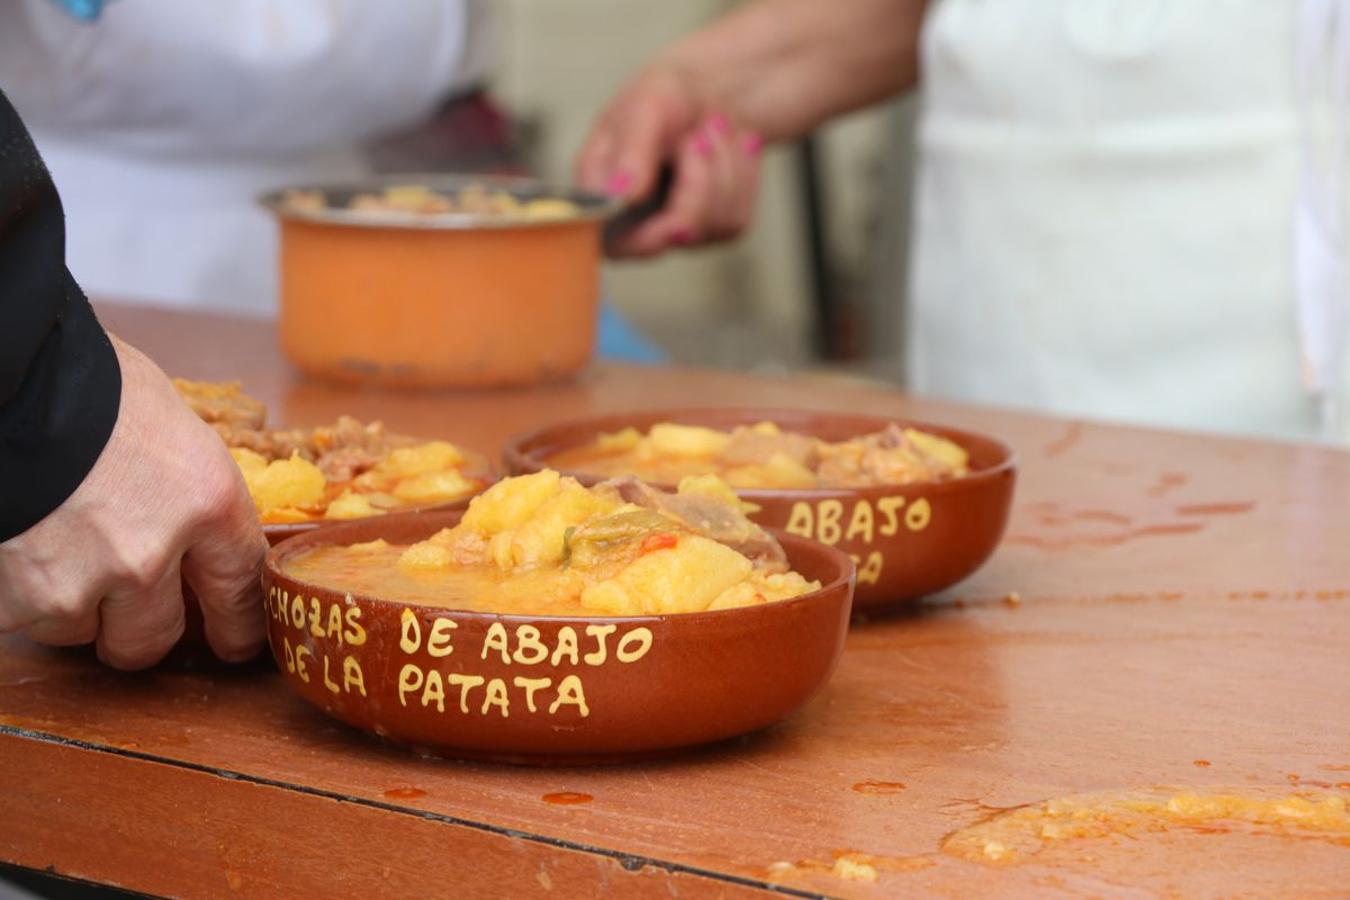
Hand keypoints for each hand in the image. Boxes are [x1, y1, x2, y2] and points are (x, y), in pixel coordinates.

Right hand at [0, 336, 265, 668]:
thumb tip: (195, 528)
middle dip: (143, 627)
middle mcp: (152, 554)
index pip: (241, 590)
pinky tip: (20, 549)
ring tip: (55, 547)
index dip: (238, 624)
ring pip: (84, 632)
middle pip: (157, 637)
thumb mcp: (169, 425)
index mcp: (207, 501)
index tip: (234, 639)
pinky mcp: (17, 600)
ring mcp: (82, 583)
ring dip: (73, 605)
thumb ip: (187, 489)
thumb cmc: (86, 382)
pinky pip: (26, 622)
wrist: (5, 376)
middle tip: (128, 613)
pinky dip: (19, 596)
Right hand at [576, 62, 763, 257]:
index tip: (675, 222)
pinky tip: (730, 146)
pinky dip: (741, 175)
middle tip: (699, 134)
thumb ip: (631, 150)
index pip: (613, 242)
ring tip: (712, 127)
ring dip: (723, 167)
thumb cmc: (670, 94)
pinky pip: (736, 219)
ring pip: (713, 225)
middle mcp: (635, 218)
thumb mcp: (647, 105)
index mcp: (603, 191)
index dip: (644, 240)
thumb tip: (621, 195)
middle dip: (698, 181)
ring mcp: (676, 226)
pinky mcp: (713, 226)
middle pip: (674, 234)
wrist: (715, 88)